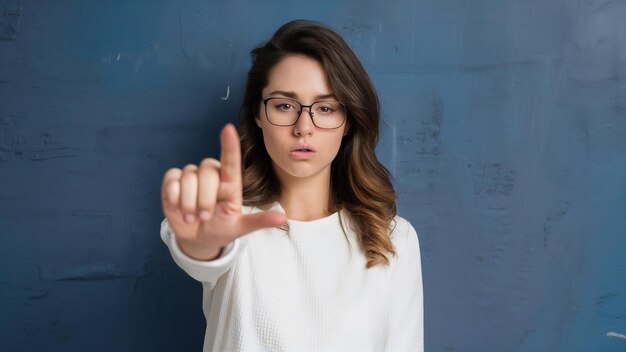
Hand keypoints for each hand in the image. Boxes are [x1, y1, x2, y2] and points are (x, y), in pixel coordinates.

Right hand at [161, 124, 286, 259]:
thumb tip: (282, 217)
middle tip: (204, 217)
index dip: (229, 145)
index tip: (228, 128)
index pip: (231, 160)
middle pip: (206, 171)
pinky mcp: (173, 180)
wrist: (197, 239)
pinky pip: (171, 180)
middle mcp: (212, 175)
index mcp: (230, 183)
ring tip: (192, 216)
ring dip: (188, 202)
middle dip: (204, 199)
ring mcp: (192, 176)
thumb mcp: (239, 227)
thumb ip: (258, 221)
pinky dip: (173, 197)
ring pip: (188, 177)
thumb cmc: (221, 229)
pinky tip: (178, 208)